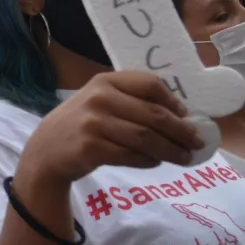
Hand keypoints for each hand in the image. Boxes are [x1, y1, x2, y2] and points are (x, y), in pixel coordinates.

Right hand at [18, 71, 204, 189]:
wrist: (46, 149)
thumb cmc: (80, 124)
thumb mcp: (99, 101)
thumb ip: (130, 101)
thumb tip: (180, 115)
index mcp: (105, 81)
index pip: (150, 84)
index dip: (173, 101)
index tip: (187, 115)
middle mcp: (99, 99)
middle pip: (153, 115)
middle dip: (181, 131)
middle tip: (198, 142)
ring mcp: (93, 124)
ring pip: (145, 138)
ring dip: (171, 150)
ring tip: (185, 157)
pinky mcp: (90, 148)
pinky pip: (131, 156)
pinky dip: (149, 161)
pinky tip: (157, 162)